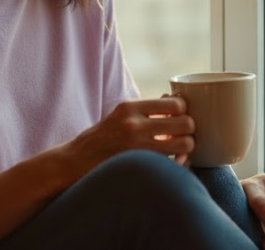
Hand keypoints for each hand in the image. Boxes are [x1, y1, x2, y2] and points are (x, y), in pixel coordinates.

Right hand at [65, 98, 195, 174]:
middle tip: (183, 135)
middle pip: (185, 123)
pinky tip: (174, 164)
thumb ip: (146, 108)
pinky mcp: (139, 166)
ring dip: (187, 148)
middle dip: (189, 130)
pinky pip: (174, 164)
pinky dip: (179, 165)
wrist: (75, 162)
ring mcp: (137, 147)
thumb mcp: (120, 115)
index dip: (183, 111)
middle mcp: (134, 125)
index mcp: (130, 107)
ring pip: (185, 145)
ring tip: (180, 150)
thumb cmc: (102, 137)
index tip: (179, 117)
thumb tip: (174, 97)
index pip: (175, 104)